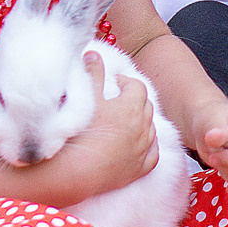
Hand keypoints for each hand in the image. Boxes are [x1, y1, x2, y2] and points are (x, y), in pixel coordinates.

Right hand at [59, 50, 159, 197]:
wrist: (74, 172)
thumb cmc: (79, 134)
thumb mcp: (85, 97)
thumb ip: (91, 73)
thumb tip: (93, 54)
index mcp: (131, 107)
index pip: (137, 87)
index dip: (126, 82)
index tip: (115, 82)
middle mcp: (143, 128)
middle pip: (146, 107)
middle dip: (135, 100)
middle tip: (119, 99)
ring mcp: (143, 150)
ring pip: (151, 130)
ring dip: (142, 122)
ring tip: (126, 121)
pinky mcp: (140, 169)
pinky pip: (153, 155)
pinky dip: (149, 147)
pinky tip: (140, 145)